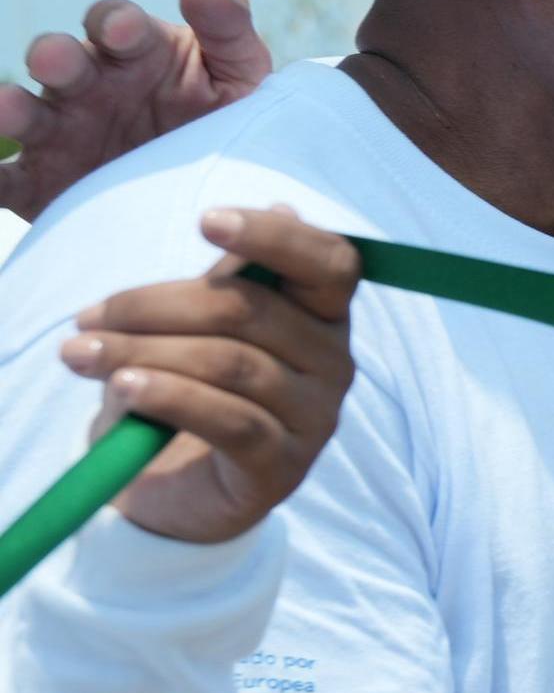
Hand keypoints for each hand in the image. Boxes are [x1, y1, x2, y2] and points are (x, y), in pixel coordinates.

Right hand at [0, 0, 272, 216]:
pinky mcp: (39, 182)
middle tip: (54, 60)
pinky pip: (5, 180)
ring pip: (25, 113)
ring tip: (6, 108)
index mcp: (133, 51)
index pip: (114, 23)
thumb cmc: (219, 113)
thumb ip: (226, 29)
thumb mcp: (236, 73)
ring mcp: (58, 131)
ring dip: (11, 109)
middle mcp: (86, 84)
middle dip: (55, 57)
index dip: (117, 23)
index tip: (127, 31)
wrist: (208, 185)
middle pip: (60, 60)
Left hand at [72, 207, 360, 545]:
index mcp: (323, 317)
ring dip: (143, 354)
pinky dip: (170, 398)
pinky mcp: (282, 467)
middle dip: (155, 307)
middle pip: (251, 313)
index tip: (206, 219)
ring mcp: (314, 418)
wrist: (176, 485)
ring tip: (80, 354)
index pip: (328, 263)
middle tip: (87, 317)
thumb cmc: (194, 388)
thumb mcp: (204, 326)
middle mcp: (334, 363)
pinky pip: (230, 422)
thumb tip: (282, 207)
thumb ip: (234, 279)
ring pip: (231, 366)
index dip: (275, 238)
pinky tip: (123, 389)